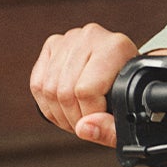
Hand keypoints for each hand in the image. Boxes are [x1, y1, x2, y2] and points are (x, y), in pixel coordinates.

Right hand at [31, 25, 166, 147]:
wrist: (125, 75)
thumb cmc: (129, 97)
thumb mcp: (128, 118)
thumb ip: (111, 129)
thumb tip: (84, 128)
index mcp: (115, 48)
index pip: (85, 91)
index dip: (89, 116)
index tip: (99, 123)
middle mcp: (91, 36)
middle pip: (64, 91)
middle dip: (73, 119)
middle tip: (85, 126)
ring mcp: (70, 38)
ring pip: (48, 89)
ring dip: (60, 115)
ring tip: (76, 120)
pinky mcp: (53, 45)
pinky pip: (37, 83)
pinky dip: (47, 105)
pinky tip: (63, 110)